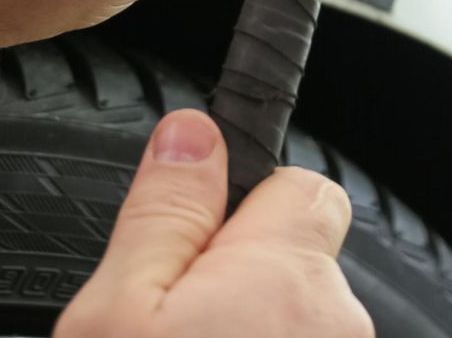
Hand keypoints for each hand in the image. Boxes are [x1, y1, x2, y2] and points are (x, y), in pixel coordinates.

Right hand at [56, 110, 370, 337]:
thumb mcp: (115, 317)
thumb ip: (161, 216)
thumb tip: (192, 133)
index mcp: (285, 273)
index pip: (302, 185)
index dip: (244, 204)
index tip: (201, 227)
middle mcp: (336, 319)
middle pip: (294, 259)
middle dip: (242, 279)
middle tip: (170, 324)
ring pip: (295, 320)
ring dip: (251, 329)